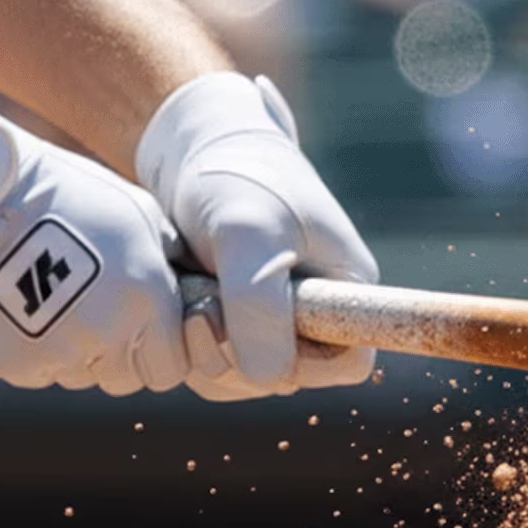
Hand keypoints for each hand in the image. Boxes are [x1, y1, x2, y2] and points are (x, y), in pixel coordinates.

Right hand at [0, 106, 189, 394]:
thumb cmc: (68, 195)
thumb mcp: (139, 217)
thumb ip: (170, 267)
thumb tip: (195, 292)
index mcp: (146, 301)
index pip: (170, 371)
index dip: (160, 353)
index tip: (145, 330)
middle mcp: (106, 337)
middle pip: (123, 379)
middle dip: (117, 354)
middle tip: (98, 312)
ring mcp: (53, 354)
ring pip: (77, 376)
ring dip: (74, 352)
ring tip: (54, 300)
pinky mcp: (6, 361)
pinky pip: (32, 372)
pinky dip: (30, 351)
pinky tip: (20, 307)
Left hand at [136, 73, 377, 397]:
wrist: (191, 149)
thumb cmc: (233, 176)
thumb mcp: (248, 231)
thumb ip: (260, 304)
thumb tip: (267, 378)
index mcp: (349, 290)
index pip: (350, 364)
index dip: (303, 363)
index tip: (253, 325)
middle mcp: (319, 313)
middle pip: (289, 378)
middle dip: (237, 354)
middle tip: (201, 304)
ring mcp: (274, 320)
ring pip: (245, 376)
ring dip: (205, 348)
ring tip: (188, 290)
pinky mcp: (236, 322)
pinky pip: (214, 364)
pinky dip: (187, 343)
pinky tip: (177, 300)